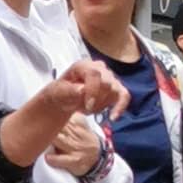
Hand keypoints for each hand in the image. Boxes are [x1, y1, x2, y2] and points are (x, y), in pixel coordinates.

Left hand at [0, 59, 123, 168]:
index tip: (88, 106)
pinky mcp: (115, 88)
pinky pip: (124, 96)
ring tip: (88, 109)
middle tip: (84, 108)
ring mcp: (109, 77)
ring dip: (102, 104)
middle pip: (108, 83)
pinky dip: (120, 107)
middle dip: (97, 100)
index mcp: (84, 65)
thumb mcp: (58, 93)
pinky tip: (113, 117)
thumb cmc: (61, 93)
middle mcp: (99, 68)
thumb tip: (81, 90)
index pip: (95, 74)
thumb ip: (69, 91)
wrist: (65, 99)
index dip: (94, 90)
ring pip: (115, 91)